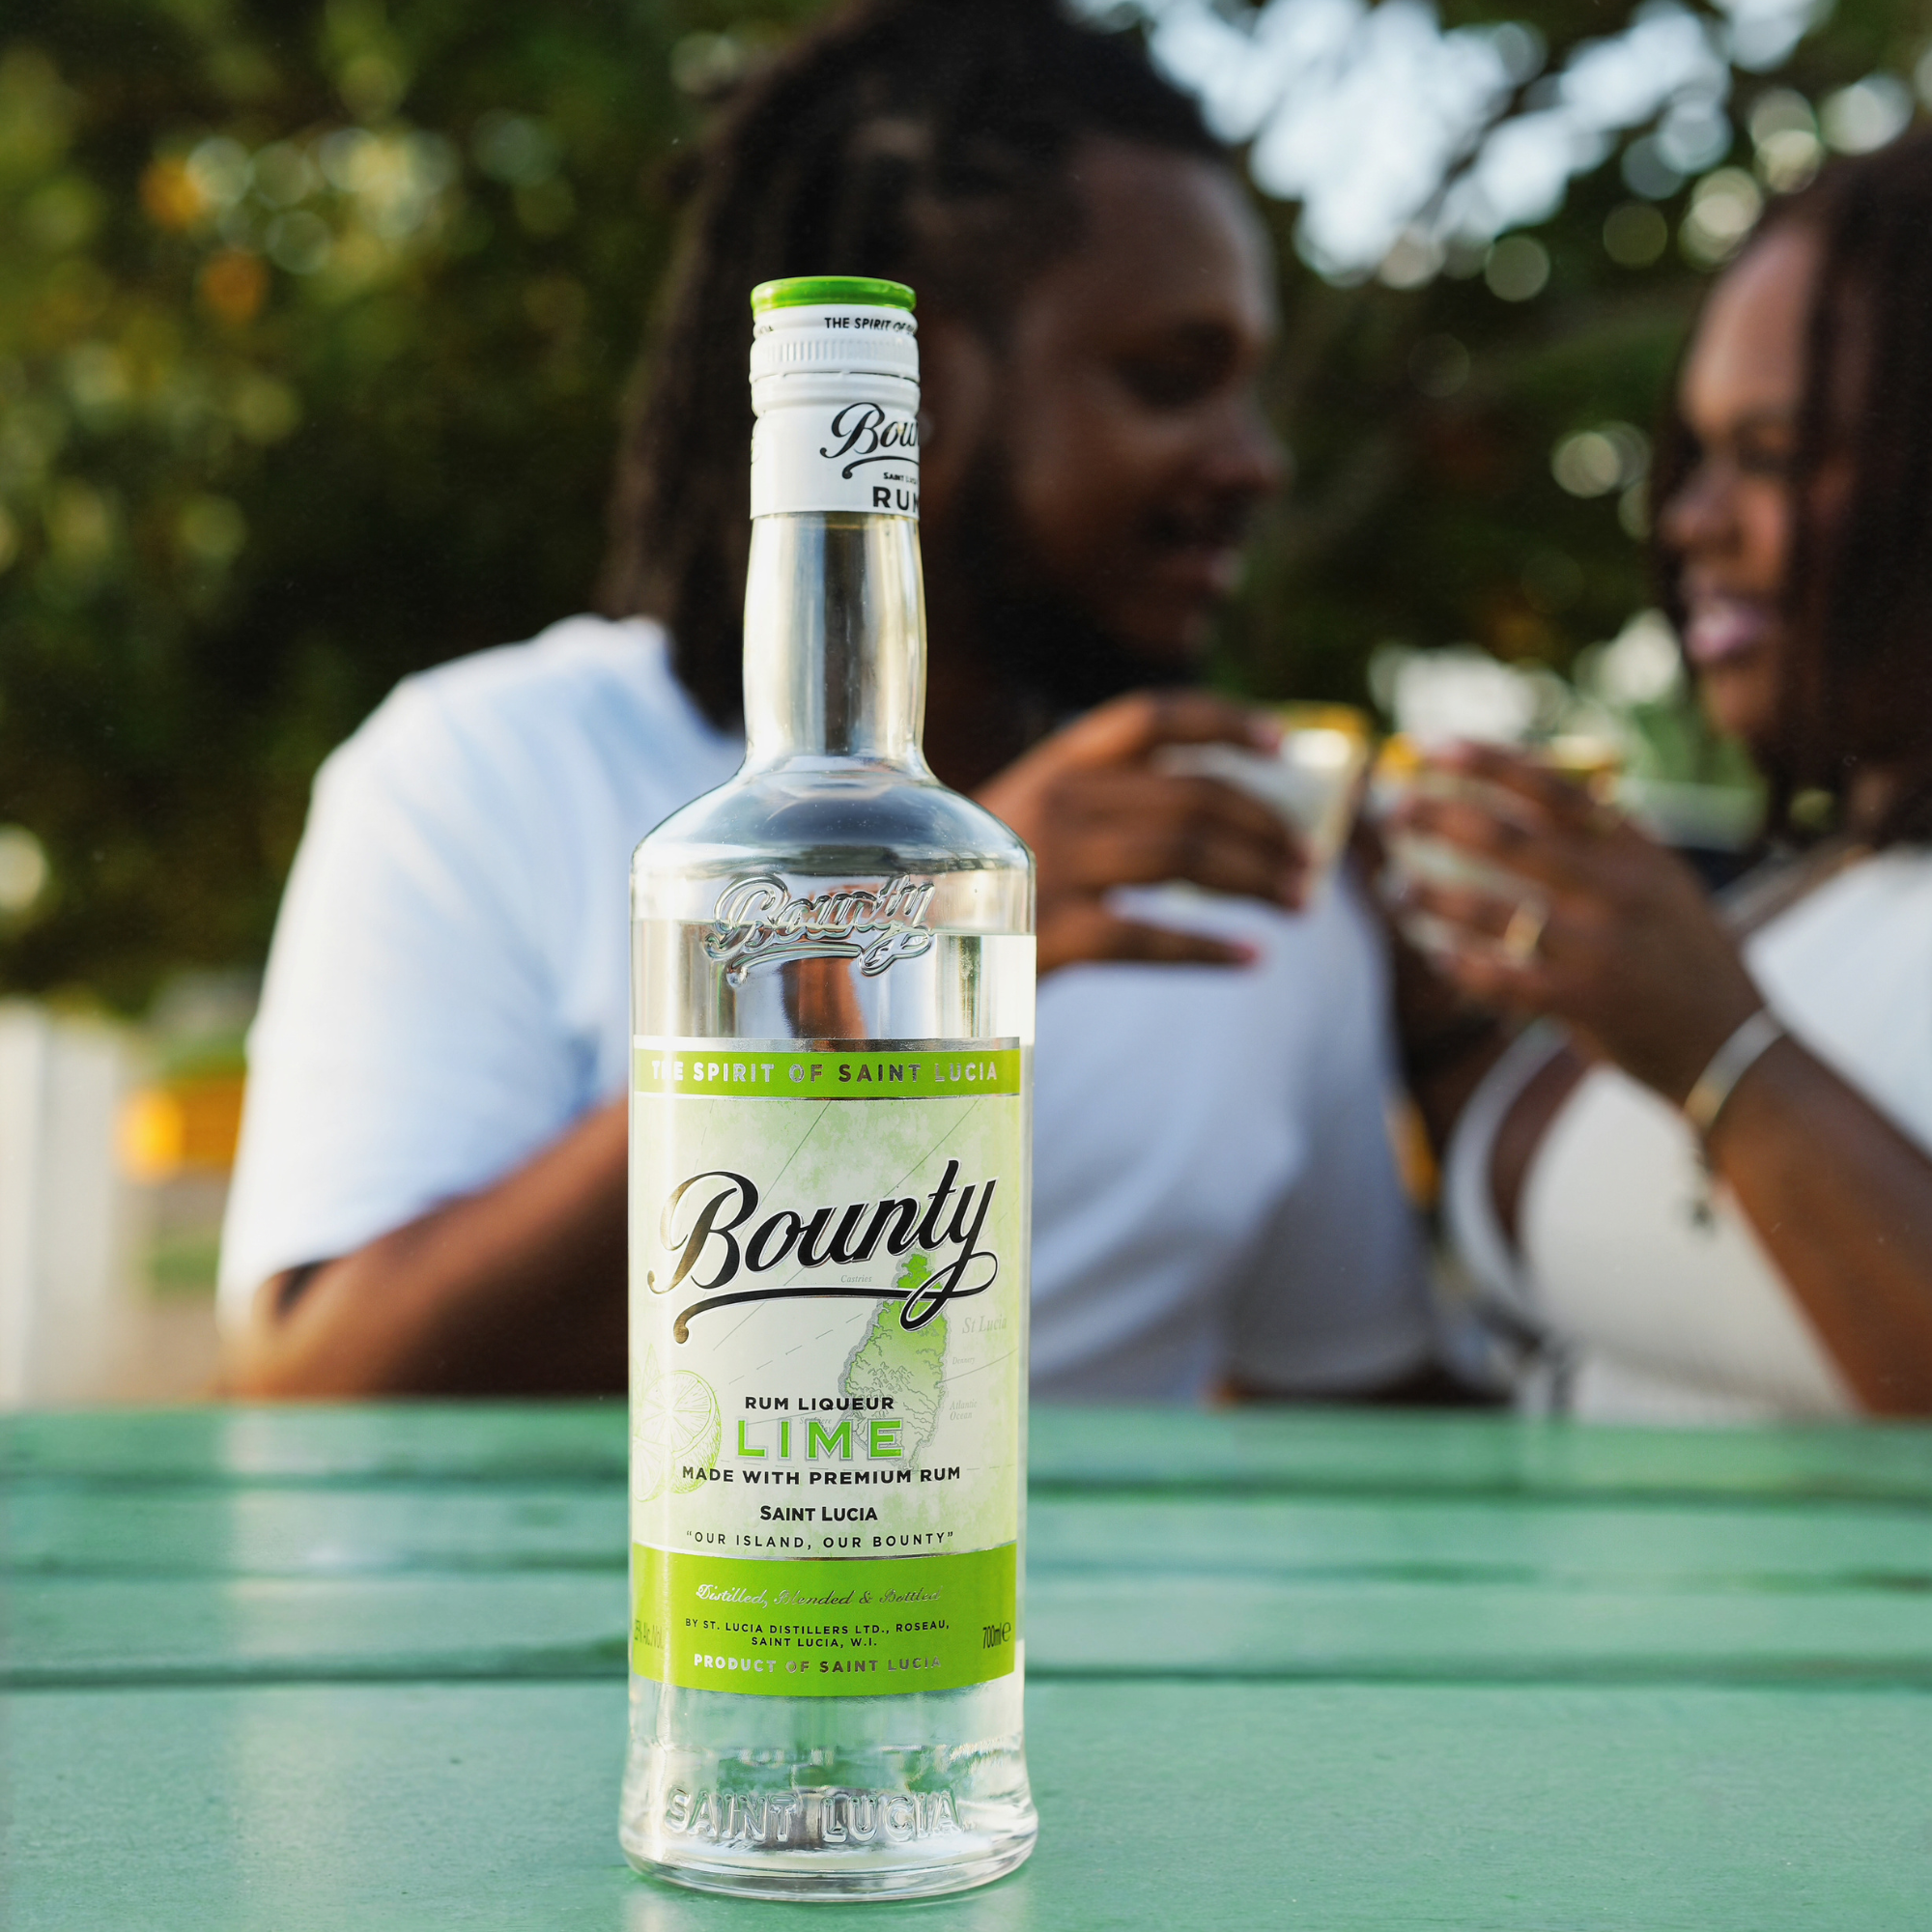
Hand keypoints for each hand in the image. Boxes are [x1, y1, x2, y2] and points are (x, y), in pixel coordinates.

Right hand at [976, 690, 1309, 973]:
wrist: (890, 951)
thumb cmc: (980, 892)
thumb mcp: (1030, 824)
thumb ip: (1107, 807)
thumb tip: (1223, 815)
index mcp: (1055, 765)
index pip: (1152, 719)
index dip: (1225, 721)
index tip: (1284, 744)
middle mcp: (1056, 802)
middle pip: (1194, 797)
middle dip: (1267, 828)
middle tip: (1309, 865)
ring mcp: (1052, 866)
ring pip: (1188, 858)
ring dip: (1257, 879)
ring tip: (1298, 904)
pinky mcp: (1051, 934)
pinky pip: (1152, 936)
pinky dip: (1212, 949)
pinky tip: (1250, 960)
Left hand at [1390, 741, 1762, 1101]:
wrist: (1735, 1049)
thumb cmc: (1686, 962)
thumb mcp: (1665, 884)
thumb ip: (1612, 841)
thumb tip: (1556, 787)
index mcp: (1637, 850)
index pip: (1553, 788)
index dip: (1487, 762)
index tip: (1433, 747)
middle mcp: (1620, 888)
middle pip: (1510, 838)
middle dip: (1441, 817)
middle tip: (1392, 809)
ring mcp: (1603, 945)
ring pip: (1495, 910)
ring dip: (1433, 897)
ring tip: (1395, 890)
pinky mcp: (1587, 1002)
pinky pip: (1504, 978)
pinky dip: (1463, 966)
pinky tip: (1435, 957)